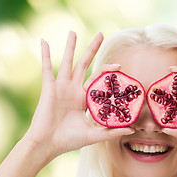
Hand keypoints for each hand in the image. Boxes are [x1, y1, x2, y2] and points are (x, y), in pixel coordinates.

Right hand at [25, 31, 133, 159]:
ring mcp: (61, 87)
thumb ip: (111, 131)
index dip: (108, 71)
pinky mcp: (49, 88)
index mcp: (84, 99)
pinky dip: (45, 55)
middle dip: (92, 50)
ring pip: (67, 63)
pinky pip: (46, 68)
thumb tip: (132, 130)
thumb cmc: (68, 141)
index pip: (98, 80)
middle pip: (85, 65)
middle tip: (101, 34)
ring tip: (73, 32)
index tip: (120, 65)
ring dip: (70, 47)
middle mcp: (73, 90)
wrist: (48, 145)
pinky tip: (44, 42)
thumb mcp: (93, 135)